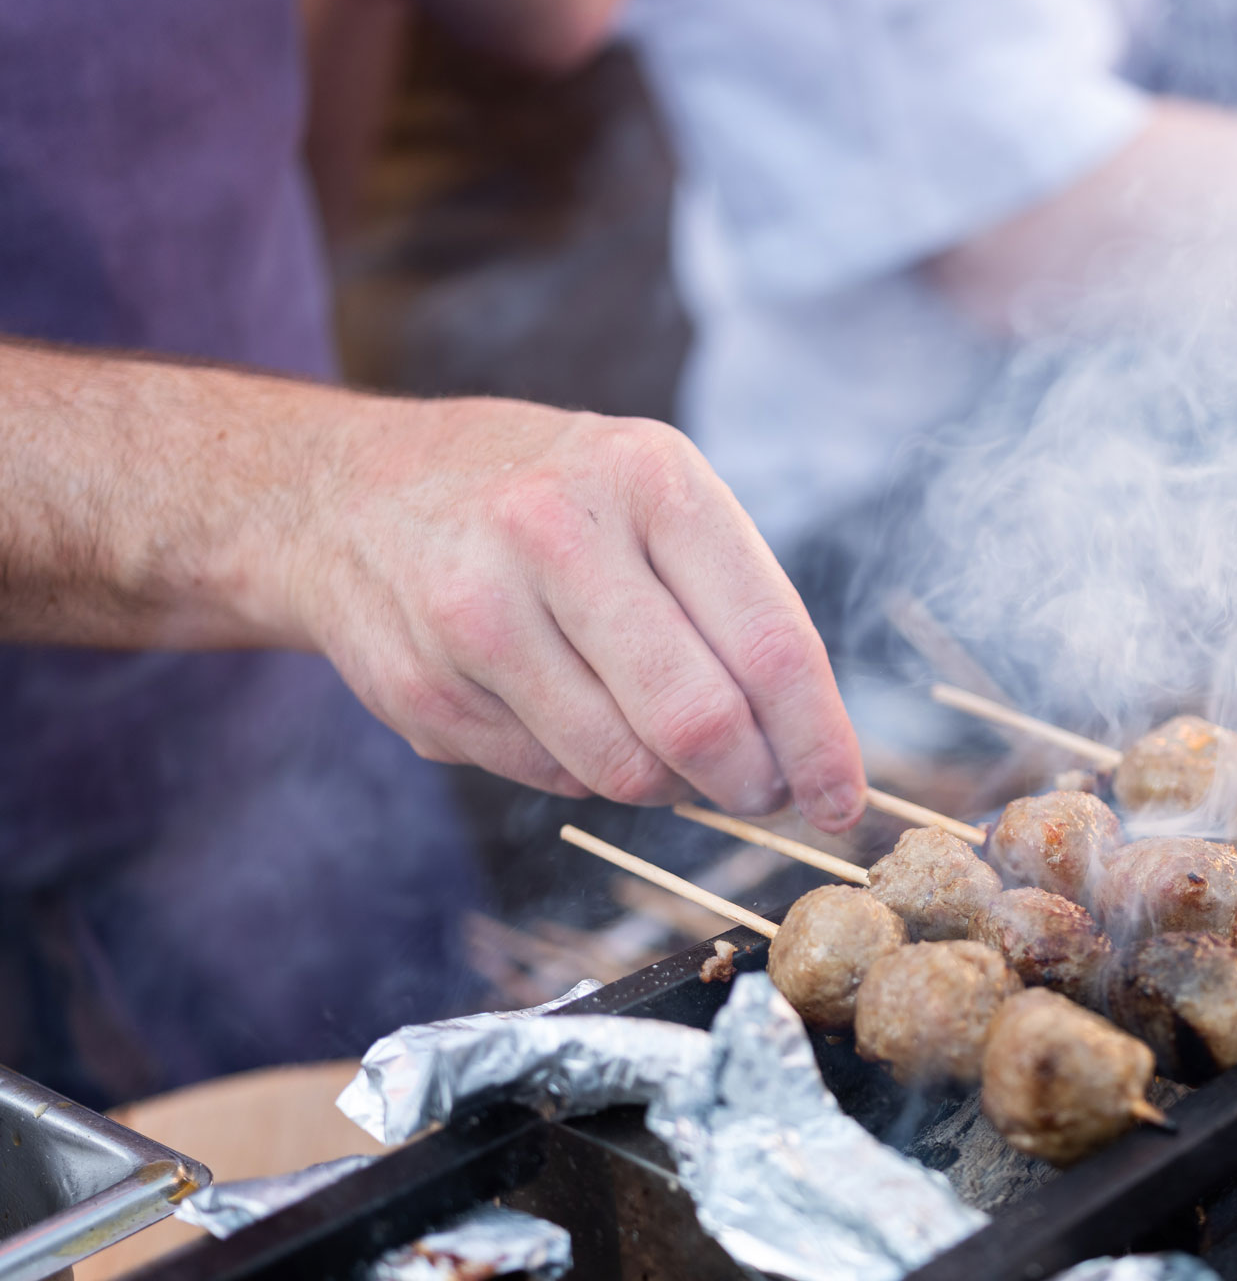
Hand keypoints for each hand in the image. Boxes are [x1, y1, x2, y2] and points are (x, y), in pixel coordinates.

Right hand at [266, 395, 865, 826]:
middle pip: (700, 721)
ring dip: (667, 784)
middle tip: (760, 791)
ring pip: (625, 769)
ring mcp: (478, 612)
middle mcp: (558, 534)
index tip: (842, 802)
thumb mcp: (652, 495)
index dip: (819, 743)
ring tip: (661, 743)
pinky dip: (584, 772)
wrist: (350, 494)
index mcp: (649, 479)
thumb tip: (807, 751)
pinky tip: (565, 712)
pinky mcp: (425, 689)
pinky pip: (551, 778)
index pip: (770, 644)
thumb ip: (735, 606)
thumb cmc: (547, 500)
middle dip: (749, 781)